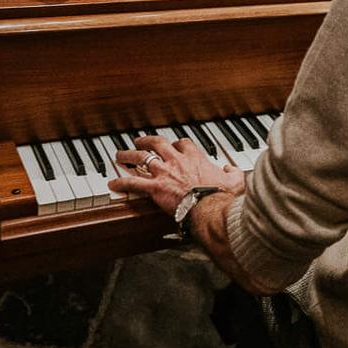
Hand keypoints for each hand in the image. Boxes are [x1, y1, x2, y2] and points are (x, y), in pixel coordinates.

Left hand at [108, 132, 243, 213]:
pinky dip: (121, 182)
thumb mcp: (236, 181)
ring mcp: (163, 173)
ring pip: (141, 158)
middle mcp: (177, 160)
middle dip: (146, 141)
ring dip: (128, 155)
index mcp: (195, 157)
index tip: (175, 145)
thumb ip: (233, 173)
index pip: (183, 143)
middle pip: (157, 144)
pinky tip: (112, 183)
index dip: (177, 143)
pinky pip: (133, 183)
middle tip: (139, 141)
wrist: (211, 207)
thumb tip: (232, 170)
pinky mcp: (154, 188)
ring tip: (119, 155)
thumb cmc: (223, 195)